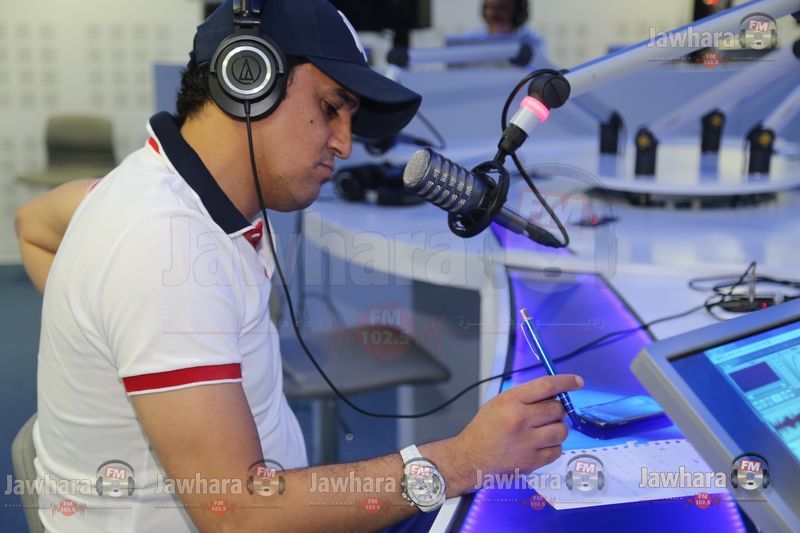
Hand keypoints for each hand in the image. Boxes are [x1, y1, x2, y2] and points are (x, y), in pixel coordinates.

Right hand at [450, 374, 582, 487]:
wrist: (470, 458)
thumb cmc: (485, 429)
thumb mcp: (499, 403)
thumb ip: (525, 397)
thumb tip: (554, 392)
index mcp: (511, 402)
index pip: (546, 386)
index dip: (566, 382)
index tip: (577, 382)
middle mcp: (521, 420)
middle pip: (557, 409)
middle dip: (556, 410)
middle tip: (544, 415)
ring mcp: (528, 442)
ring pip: (562, 430)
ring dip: (556, 429)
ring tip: (542, 431)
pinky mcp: (533, 461)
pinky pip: (558, 450)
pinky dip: (553, 447)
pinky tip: (539, 445)